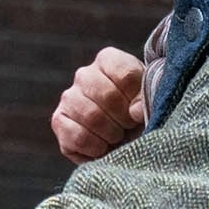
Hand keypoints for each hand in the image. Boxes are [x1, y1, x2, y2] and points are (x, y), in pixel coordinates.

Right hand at [52, 46, 147, 164]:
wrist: (124, 137)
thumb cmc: (139, 114)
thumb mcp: (150, 100)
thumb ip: (148, 98)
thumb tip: (135, 111)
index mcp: (108, 60)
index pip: (126, 75)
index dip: (137, 99)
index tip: (140, 110)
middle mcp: (84, 74)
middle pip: (107, 96)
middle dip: (124, 118)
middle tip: (128, 126)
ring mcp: (68, 98)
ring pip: (91, 117)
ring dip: (111, 134)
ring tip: (116, 136)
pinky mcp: (58, 121)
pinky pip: (78, 137)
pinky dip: (96, 148)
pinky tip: (102, 147)